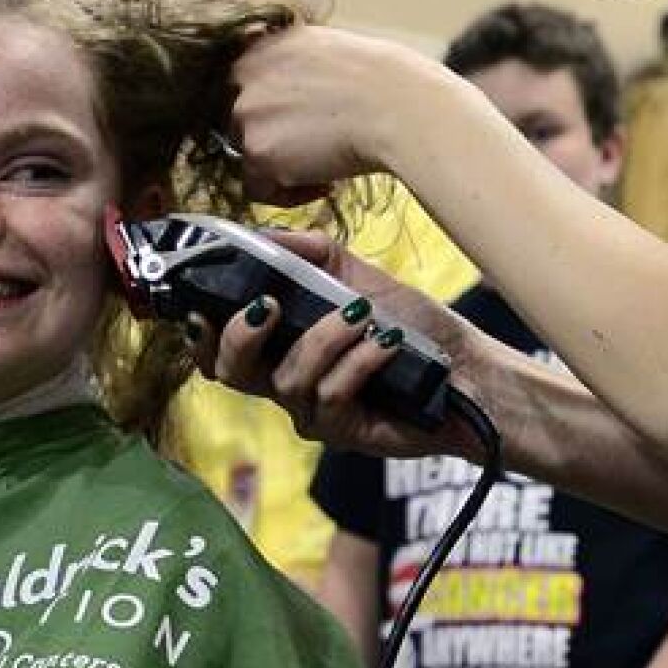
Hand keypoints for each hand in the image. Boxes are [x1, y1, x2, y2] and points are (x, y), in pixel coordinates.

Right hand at [196, 230, 482, 460]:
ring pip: (288, 379)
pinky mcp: (343, 433)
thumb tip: (260, 235)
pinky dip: (358, 360)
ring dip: (324, 338)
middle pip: (228, 372)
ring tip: (364, 316)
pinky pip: (331, 395)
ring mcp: (312, 412)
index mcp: (280, 345)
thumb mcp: (355, 277)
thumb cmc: (412, 326)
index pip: (217, 346)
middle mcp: (286, 382)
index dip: (199, 328)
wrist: (468, 369)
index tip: (204, 297)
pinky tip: (387, 345)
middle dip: (239, 336)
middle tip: (268, 305)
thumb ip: (307, 255)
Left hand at [230, 24, 452, 204]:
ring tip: (324, 168)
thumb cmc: (383, 82)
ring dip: (281, 168)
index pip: (239, 85)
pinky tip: (323, 184)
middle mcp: (243, 73)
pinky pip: (258, 189)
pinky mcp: (257, 152)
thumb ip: (296, 67)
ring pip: (248, 155)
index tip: (294, 124)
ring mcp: (245, 113)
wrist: (397, 107)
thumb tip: (295, 94)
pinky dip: (289, 194)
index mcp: (263, 44)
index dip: (268, 111)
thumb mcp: (329, 51)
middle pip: (239, 121)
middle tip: (313, 149)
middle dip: (274, 139)